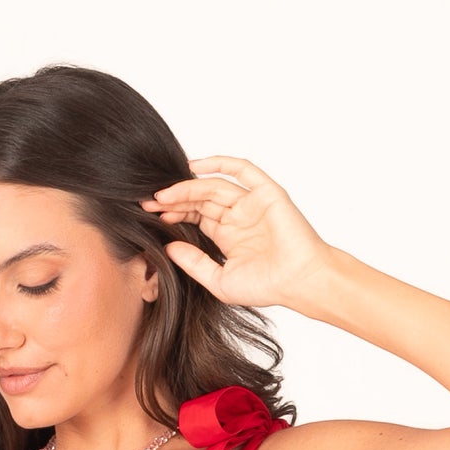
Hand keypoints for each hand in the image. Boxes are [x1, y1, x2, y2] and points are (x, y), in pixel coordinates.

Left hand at [141, 155, 333, 312]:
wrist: (299, 281)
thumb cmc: (267, 286)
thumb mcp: (219, 280)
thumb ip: (194, 264)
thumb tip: (168, 247)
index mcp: (228, 236)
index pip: (195, 216)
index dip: (174, 213)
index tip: (152, 214)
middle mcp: (238, 216)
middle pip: (200, 199)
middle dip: (175, 199)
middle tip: (150, 201)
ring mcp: (252, 202)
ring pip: (214, 186)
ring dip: (188, 187)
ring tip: (165, 193)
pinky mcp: (266, 192)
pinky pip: (242, 170)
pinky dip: (219, 163)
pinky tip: (194, 166)